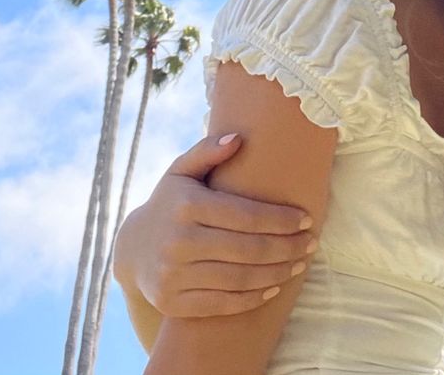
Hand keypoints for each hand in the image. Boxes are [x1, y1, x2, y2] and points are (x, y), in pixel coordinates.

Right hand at [114, 133, 315, 317]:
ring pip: (239, 279)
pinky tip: (273, 286)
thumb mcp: (181, 171)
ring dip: (276, 273)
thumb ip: (208, 151)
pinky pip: (222, 304)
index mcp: (186, 205)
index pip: (245, 215)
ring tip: (299, 265)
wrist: (133, 248)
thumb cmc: (171, 202)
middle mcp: (178, 241)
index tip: (306, 219)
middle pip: (247, 249)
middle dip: (286, 247)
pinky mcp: (173, 303)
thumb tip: (238, 139)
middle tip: (311, 244)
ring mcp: (174, 275)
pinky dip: (252, 298)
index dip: (280, 220)